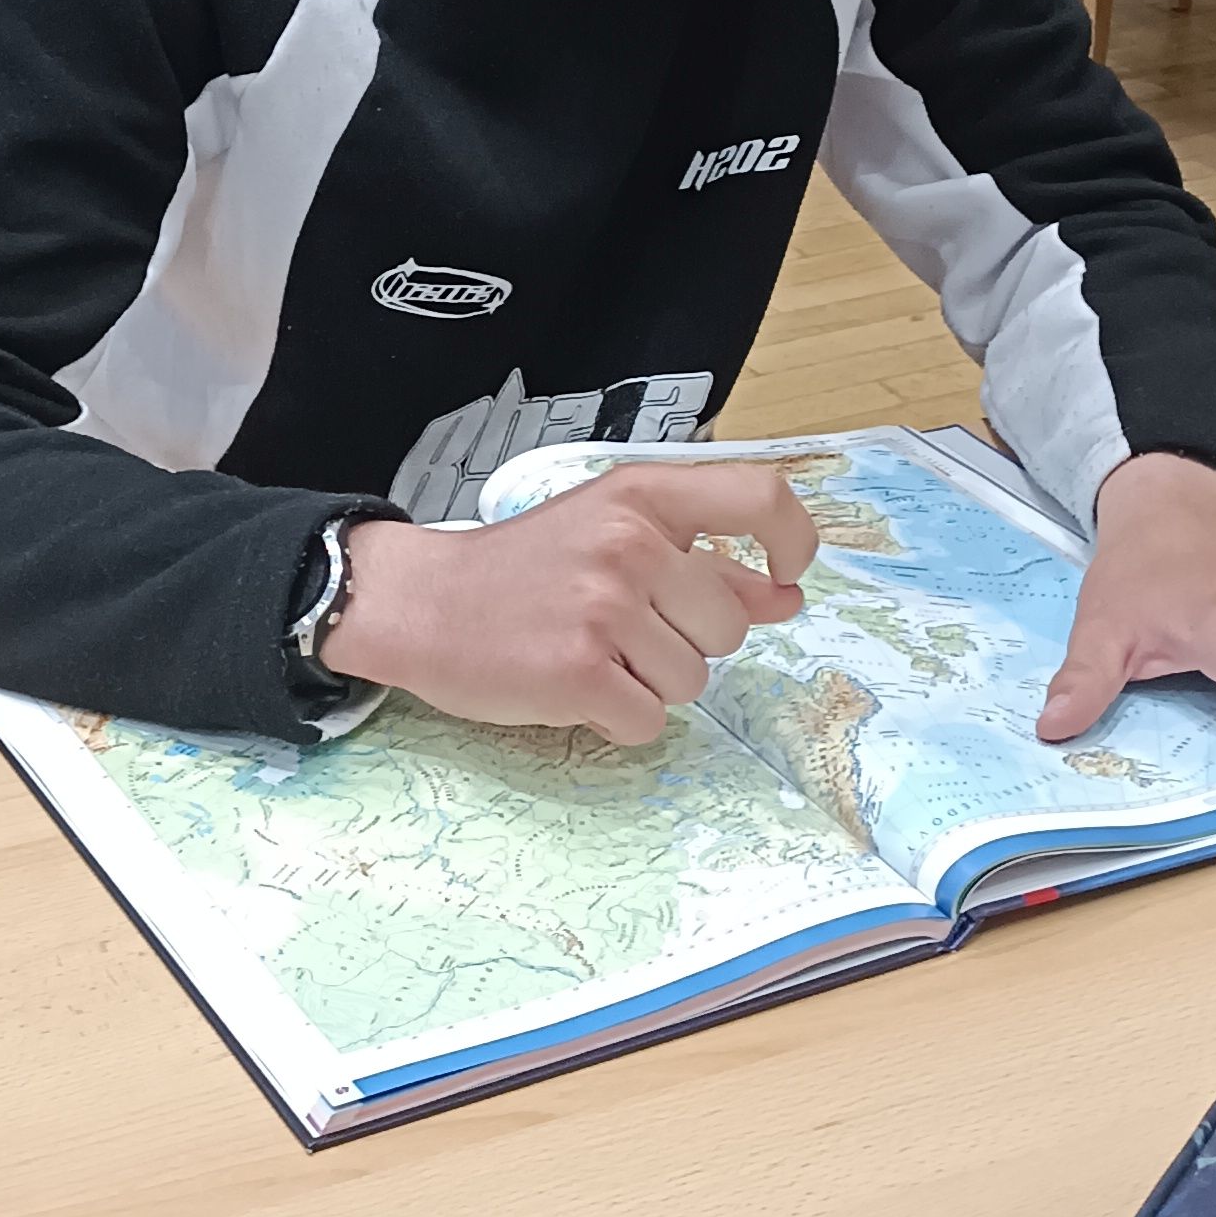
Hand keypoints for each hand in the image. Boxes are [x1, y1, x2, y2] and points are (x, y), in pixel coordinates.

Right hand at [321, 462, 817, 746]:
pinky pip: (647, 721)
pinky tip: (572, 686)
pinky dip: (615, 718)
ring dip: (648, 683)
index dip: (793, 538)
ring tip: (589, 653)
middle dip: (686, 642)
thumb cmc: (524, 572)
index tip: (786, 574)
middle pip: (728, 625)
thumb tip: (788, 593)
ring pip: (691, 679)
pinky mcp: (578, 672)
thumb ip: (707, 564)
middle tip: (619, 629)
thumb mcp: (613, 537)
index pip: (759, 495)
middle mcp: (628, 544)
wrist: (422, 604)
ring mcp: (603, 608)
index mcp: (640, 496)